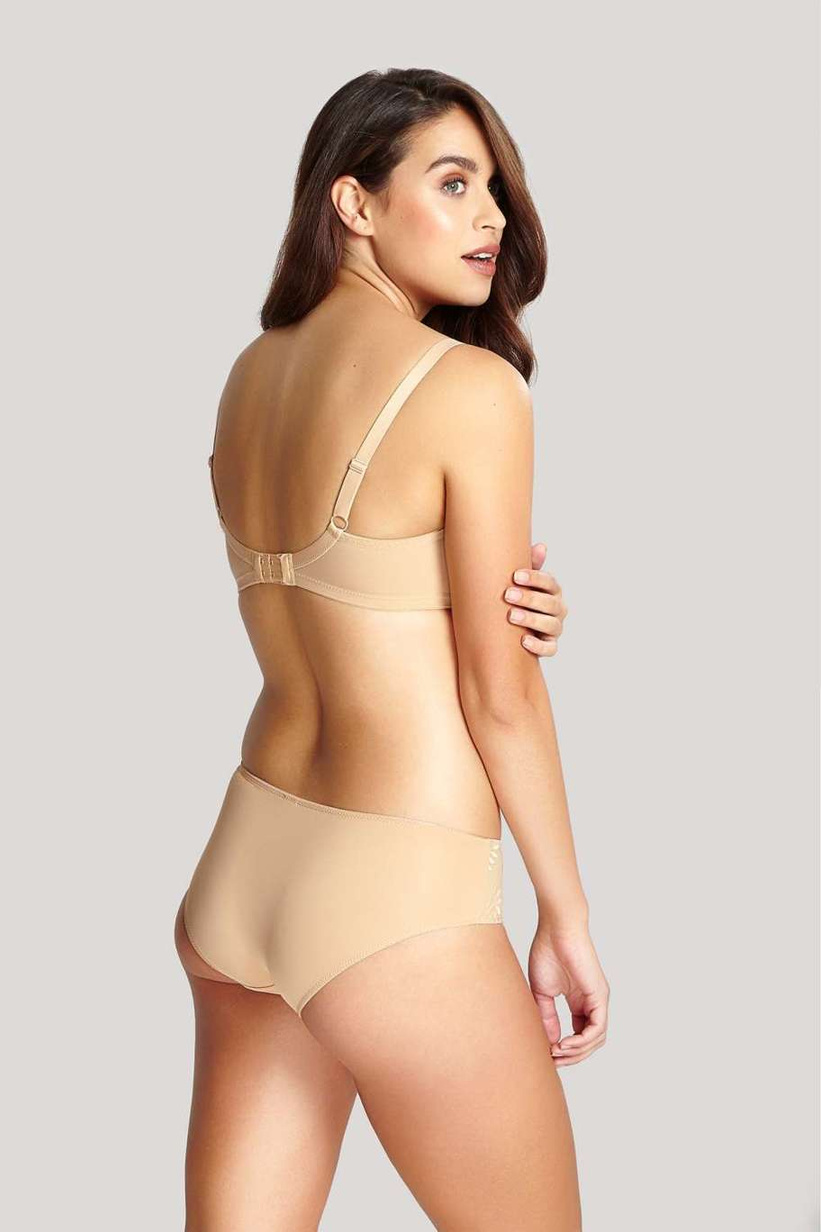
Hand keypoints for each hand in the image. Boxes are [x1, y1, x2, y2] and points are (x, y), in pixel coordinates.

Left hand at [504, 543, 567, 657]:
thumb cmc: (518, 598)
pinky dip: (539, 646)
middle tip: (508, 594)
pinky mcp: (550, 645)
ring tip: (511, 616)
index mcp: (553, 590)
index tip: (515, 576)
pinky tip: (524, 640)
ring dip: (532, 619)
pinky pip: (550, 648)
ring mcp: (555, 628)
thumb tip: (541, 547)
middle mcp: (558, 608)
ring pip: (551, 624)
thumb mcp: (522, 581)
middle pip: (550, 603)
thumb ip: (530, 565)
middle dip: (529, 598)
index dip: (534, 578)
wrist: (512, 628)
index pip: (550, 582)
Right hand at [527, 924, 608, 1065]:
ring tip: (557, 1052)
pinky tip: (565, 1043)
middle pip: (589, 1042)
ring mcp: (598, 1000)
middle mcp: (592, 1003)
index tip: (547, 1054)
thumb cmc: (547, 952)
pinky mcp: (600, 996)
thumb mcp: (543, 992)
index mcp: (580, 1002)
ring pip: (596, 1039)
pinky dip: (583, 1041)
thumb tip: (551, 1042)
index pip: (580, 1035)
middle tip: (552, 1060)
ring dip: (577, 1052)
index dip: (565, 1049)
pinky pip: (598, 1029)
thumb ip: (547, 1017)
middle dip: (571, 1056)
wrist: (556, 929)